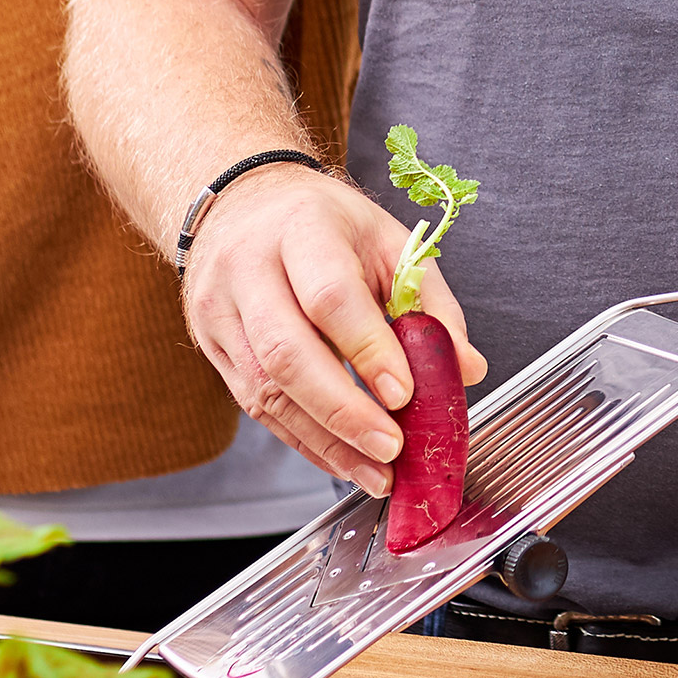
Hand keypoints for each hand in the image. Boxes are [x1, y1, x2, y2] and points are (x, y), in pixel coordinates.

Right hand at [182, 166, 486, 494]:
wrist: (239, 205)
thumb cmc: (321, 224)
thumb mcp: (387, 241)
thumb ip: (431, 303)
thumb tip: (466, 368)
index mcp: (302, 229)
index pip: (330, 298)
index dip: (369, 351)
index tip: (404, 394)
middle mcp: (248, 269)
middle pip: (286, 354)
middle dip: (344, 413)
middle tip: (391, 448)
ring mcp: (220, 311)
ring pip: (265, 391)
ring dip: (326, 442)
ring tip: (375, 472)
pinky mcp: (211, 348)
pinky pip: (255, 407)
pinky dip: (303, 441)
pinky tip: (341, 459)